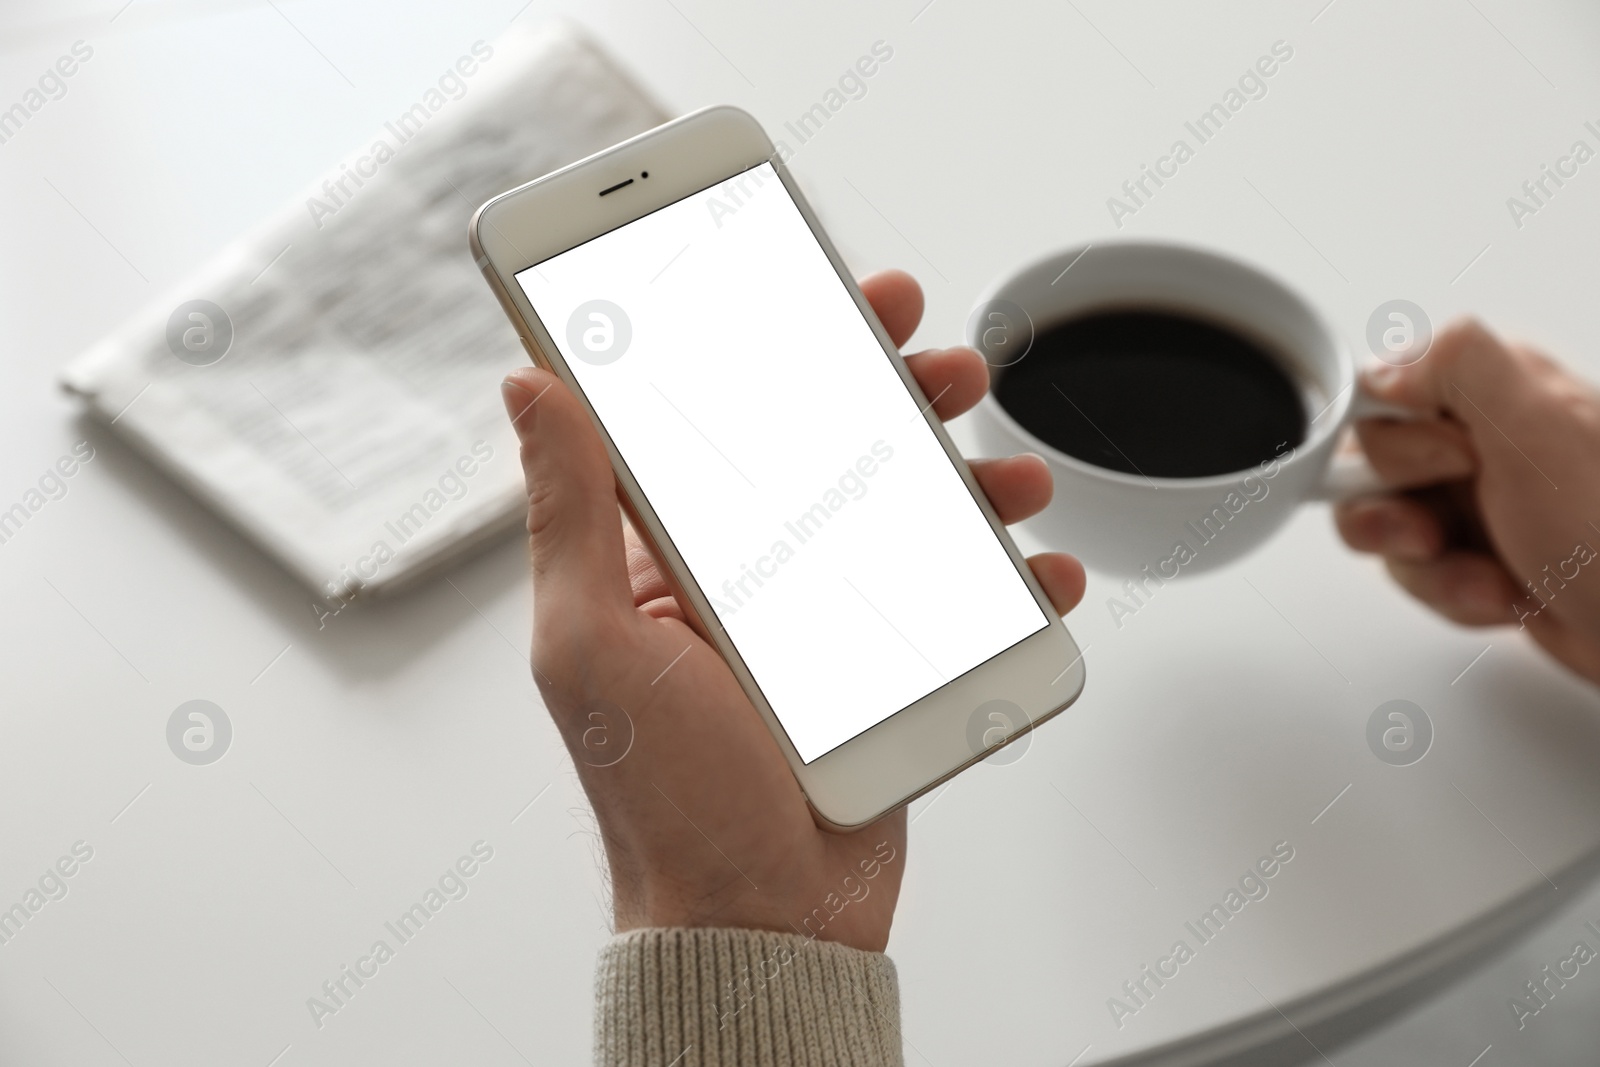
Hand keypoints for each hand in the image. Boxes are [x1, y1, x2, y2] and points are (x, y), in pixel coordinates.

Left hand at [499, 270, 1085, 952]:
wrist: (757, 922)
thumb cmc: (662, 798)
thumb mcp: (593, 641)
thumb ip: (569, 510)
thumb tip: (528, 385)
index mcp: (666, 558)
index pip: (714, 418)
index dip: (765, 339)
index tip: (812, 278)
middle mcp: (746, 578)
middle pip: (825, 449)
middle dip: (888, 389)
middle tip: (936, 357)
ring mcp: (824, 624)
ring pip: (904, 514)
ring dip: (966, 474)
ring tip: (1009, 469)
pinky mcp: (887, 671)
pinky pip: (957, 605)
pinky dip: (1007, 581)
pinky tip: (1036, 567)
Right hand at [1336, 320, 1599, 685]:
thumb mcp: (1539, 428)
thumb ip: (1457, 365)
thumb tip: (1385, 369)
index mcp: (1497, 390)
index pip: (1381, 395)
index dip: (1393, 444)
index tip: (1447, 468)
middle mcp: (1483, 440)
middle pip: (1369, 468)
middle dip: (1395, 516)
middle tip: (1441, 531)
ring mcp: (1479, 500)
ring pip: (1387, 527)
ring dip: (1430, 569)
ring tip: (1488, 579)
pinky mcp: (1480, 554)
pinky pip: (1420, 573)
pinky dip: (1454, 595)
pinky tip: (1505, 596)